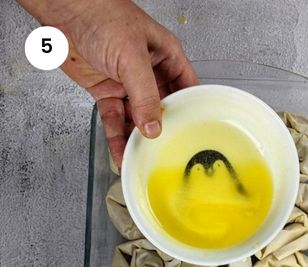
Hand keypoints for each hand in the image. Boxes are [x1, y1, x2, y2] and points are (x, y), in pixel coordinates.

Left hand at [18, 0, 197, 170]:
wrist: (63, 12)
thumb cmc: (101, 13)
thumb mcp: (132, 56)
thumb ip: (145, 94)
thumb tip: (154, 126)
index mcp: (166, 56)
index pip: (186, 89)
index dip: (189, 111)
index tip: (191, 134)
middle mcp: (150, 73)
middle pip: (161, 109)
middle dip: (162, 131)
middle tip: (165, 152)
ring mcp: (128, 85)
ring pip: (137, 119)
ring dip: (137, 139)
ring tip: (141, 158)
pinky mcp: (108, 94)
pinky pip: (115, 121)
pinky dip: (117, 137)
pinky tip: (121, 152)